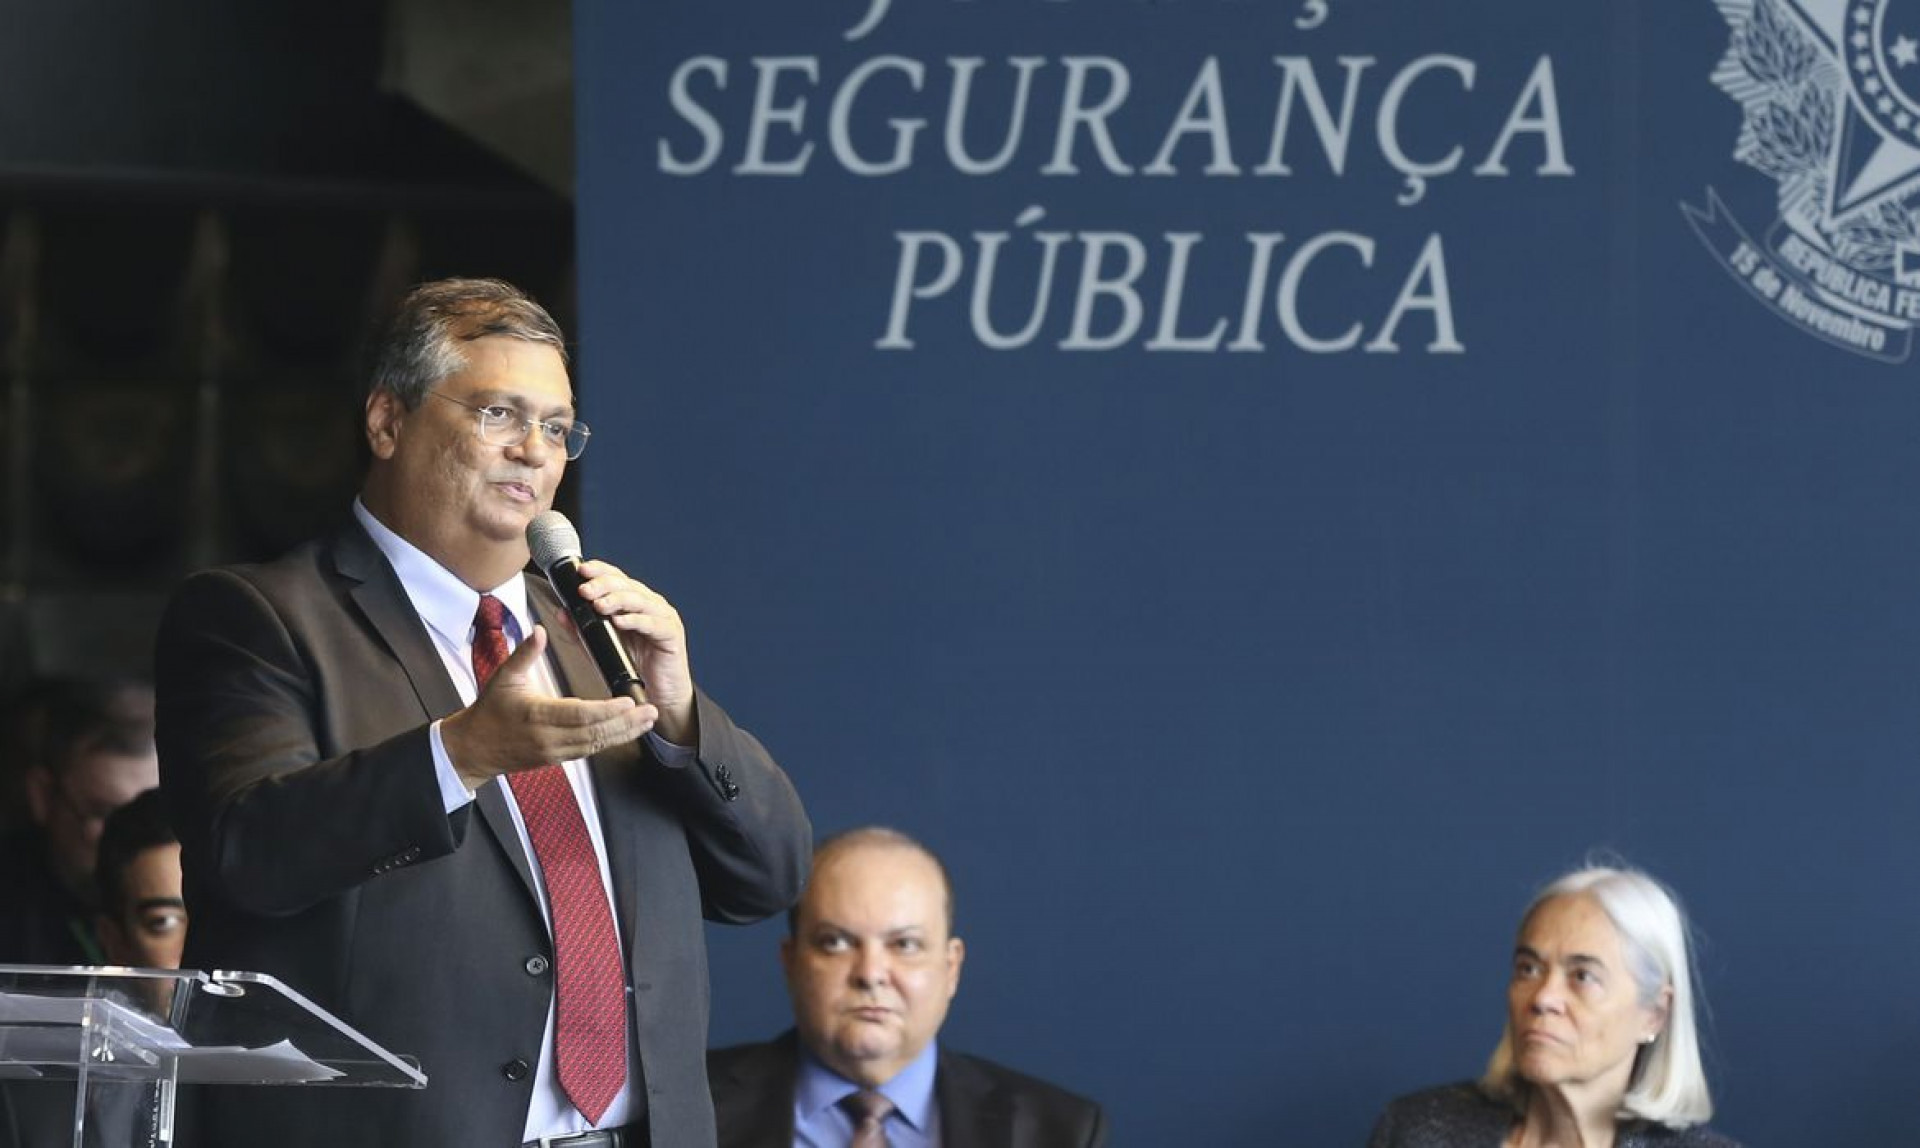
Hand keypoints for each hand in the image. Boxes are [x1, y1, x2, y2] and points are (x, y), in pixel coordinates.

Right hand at [441, 626, 659, 788]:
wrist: (475, 747)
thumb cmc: (490, 711)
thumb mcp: (504, 677)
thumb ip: (525, 653)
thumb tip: (539, 630)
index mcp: (537, 715)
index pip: (580, 715)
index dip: (607, 710)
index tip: (628, 701)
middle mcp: (549, 738)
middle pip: (596, 733)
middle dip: (626, 723)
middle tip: (651, 711)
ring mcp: (554, 752)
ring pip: (596, 745)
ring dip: (624, 734)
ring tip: (647, 721)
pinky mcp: (557, 759)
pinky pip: (589, 751)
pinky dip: (610, 741)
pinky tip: (627, 732)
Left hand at [569, 559, 697, 743]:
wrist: (659, 694)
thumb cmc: (634, 666)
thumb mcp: (601, 646)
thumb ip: (582, 630)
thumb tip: (562, 613)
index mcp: (634, 601)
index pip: (616, 577)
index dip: (599, 570)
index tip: (580, 571)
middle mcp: (650, 604)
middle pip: (626, 585)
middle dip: (603, 585)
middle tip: (584, 590)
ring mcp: (663, 616)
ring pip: (639, 600)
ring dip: (617, 600)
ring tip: (598, 605)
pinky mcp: (672, 633)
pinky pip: (652, 623)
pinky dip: (634, 620)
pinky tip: (619, 621)